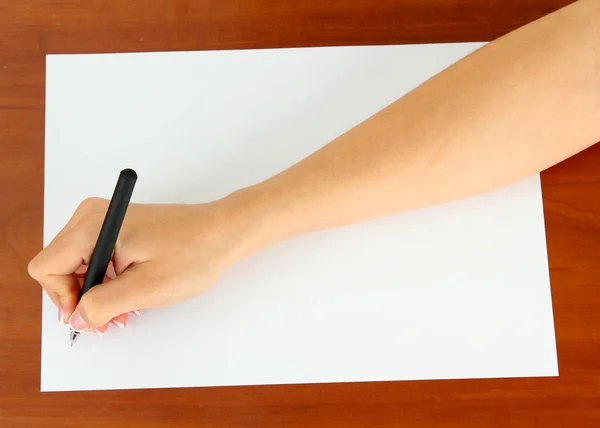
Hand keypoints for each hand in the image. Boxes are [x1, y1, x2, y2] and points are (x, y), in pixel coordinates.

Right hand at [28, 197, 249, 334]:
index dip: (64, 298)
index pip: (47, 268)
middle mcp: (92, 216)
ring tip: (124, 312)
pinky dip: (107, 281)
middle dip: (82, 298)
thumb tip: (75, 317)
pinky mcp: (117, 227)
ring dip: (96, 293)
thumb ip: (101, 305)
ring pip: (77, 266)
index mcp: (93, 225)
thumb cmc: (193, 253)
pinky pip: (95, 258)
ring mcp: (105, 220)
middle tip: (111, 320)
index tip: (91, 315)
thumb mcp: (145, 288)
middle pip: (59, 267)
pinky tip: (128, 295)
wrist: (223, 232)